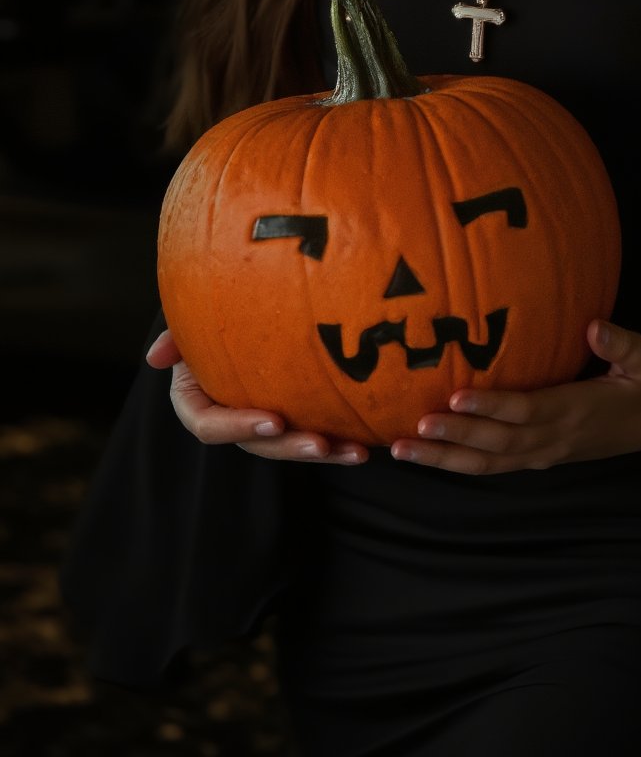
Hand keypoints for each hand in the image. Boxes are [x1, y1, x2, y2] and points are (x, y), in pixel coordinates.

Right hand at [145, 328, 369, 464]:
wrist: (241, 304)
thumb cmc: (209, 311)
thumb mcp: (189, 320)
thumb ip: (175, 336)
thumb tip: (154, 358)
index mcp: (198, 402)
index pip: (209, 426)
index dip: (238, 427)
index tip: (272, 421)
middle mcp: (231, 418)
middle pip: (257, 444)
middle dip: (290, 448)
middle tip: (322, 444)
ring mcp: (263, 420)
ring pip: (290, 446)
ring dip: (324, 452)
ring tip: (356, 452)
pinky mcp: (293, 416)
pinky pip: (315, 432)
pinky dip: (340, 440)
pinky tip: (370, 440)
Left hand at [389, 319, 640, 476]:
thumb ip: (619, 342)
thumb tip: (594, 325)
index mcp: (578, 410)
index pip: (527, 411)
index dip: (491, 408)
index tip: (455, 398)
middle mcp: (557, 438)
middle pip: (498, 444)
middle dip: (454, 438)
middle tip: (413, 430)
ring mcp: (548, 453)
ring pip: (491, 463)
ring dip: (446, 458)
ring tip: (404, 451)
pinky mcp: (543, 458)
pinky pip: (497, 467)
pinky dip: (461, 464)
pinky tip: (430, 456)